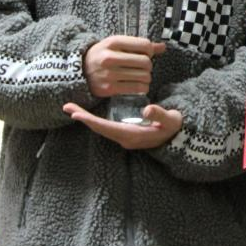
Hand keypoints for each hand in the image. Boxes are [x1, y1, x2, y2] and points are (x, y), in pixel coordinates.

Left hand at [62, 102, 182, 149]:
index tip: (76, 114)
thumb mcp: (170, 120)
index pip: (106, 127)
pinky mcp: (126, 134)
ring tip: (73, 109)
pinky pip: (106, 127)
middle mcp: (125, 139)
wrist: (179, 137)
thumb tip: (147, 109)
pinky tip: (89, 115)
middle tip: (66, 107)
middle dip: (83, 117)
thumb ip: (159, 115)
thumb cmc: (174, 126)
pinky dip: (95, 121)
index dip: (90, 120)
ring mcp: (124, 137)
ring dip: (87, 119)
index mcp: (132, 135)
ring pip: (101, 128)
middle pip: (99, 128)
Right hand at [83, 35, 166, 97]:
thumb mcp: (118, 44)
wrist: (80, 70)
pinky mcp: (109, 89)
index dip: (149, 51)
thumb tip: (163, 47)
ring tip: (141, 76)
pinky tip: (138, 84)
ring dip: (146, 77)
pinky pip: (136, 88)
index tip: (145, 54)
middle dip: (149, 65)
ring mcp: (109, 74)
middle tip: (143, 67)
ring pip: (143, 76)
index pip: (144, 45)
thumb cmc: (104, 54)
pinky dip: (142, 87)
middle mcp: (110, 58)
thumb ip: (139, 45)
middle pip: (145, 62)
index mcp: (113, 42)